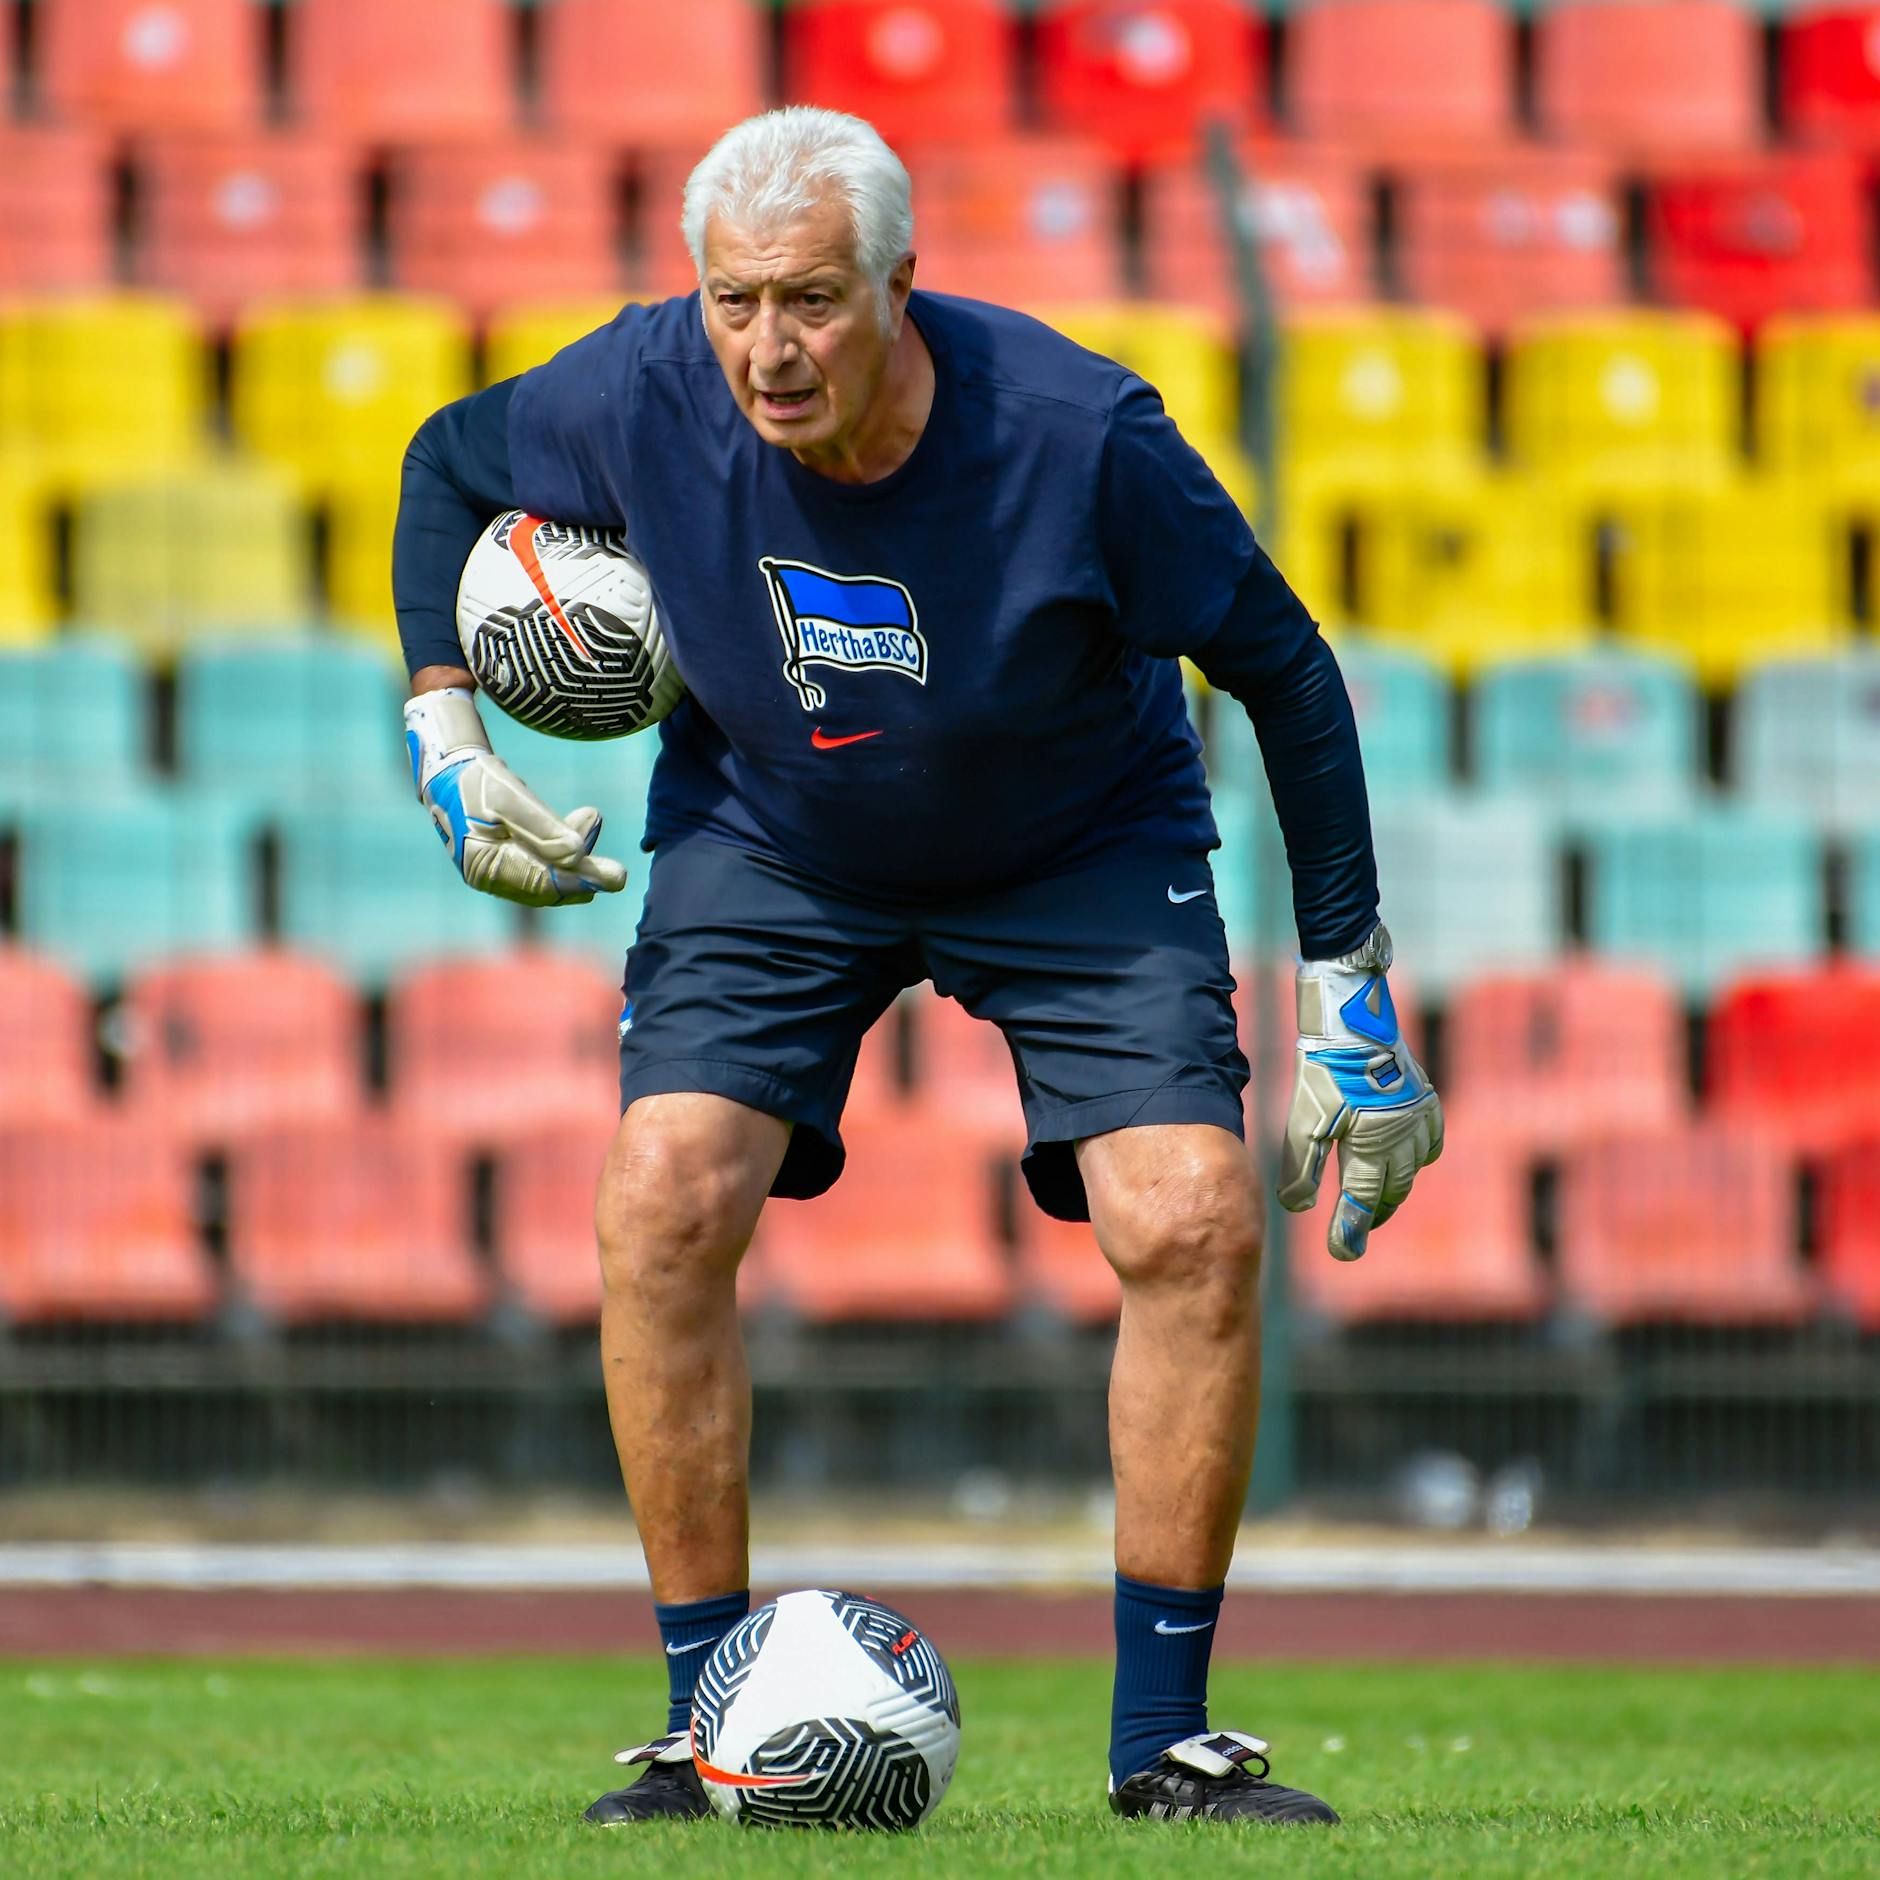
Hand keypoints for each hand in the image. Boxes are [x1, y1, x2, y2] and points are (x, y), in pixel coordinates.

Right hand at [403, 688, 627, 906]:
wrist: (448, 769)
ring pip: (549, 876)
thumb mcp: (510, 797)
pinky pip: (543, 865)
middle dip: (584, 875)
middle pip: (548, 886)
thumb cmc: (475, 779)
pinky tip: (583, 823)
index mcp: (483, 866)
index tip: (612, 878)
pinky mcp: (508, 860)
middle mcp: (489, 877)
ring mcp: (498, 871)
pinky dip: (564, 850)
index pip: (541, 883)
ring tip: (593, 818)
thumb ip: (543, 828)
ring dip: (577, 857)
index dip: (580, 881)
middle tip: (619, 873)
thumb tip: (578, 855)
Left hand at [1275, 920, 1442, 1260]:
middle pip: (1390, 1192)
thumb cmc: (1324, 1072)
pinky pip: (1431, 1142)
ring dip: (1394, 1187)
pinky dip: (1419, 1157)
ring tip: (1377, 1198)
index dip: (1350, 1231)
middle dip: (1373, 1212)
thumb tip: (1297, 1209)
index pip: (1360, 1204)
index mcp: (1371, 1150)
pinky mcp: (1425, 1100)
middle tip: (1357, 1227)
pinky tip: (1409, 1159)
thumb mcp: (1304, 1122)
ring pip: (1412, 1170)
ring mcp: (1419, 1121)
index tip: (1342, 1253)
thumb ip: (1300, 1169)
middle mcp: (1402, 1142)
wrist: (1354, 1021)